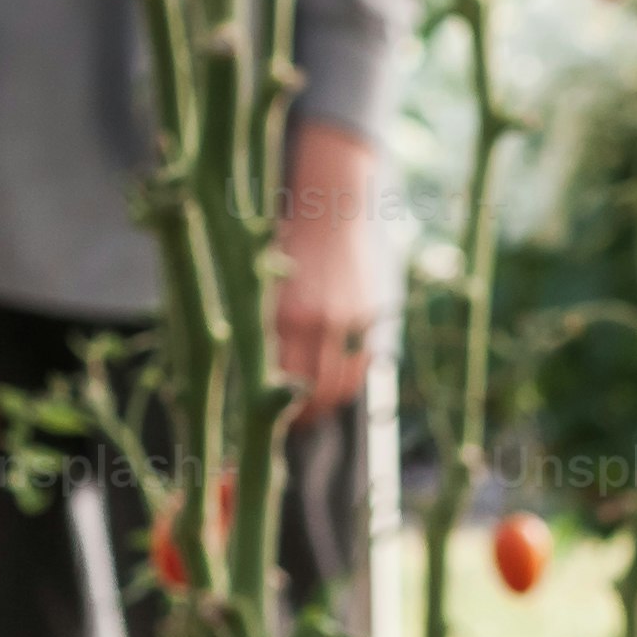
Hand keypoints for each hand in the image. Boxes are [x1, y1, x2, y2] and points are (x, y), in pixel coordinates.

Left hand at [275, 116, 388, 420]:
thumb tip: (267, 382)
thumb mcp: (265, 287)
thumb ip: (266, 331)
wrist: (329, 211)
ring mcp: (349, 320)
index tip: (279, 424)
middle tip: (300, 424)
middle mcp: (319, 321)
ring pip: (344, 382)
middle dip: (308, 414)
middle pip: (317, 390)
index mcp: (285, 315)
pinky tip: (338, 382)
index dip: (285, 410)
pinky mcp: (370, 316)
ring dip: (331, 402)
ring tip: (319, 409)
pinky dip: (351, 380)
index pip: (286, 383)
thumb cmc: (286, 248)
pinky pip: (362, 364)